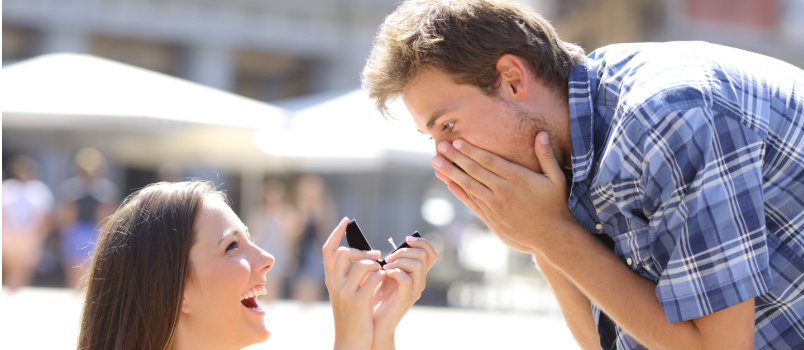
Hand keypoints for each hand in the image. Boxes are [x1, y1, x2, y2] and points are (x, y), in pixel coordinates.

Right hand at [323, 217, 383, 349]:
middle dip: (361, 251)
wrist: (350, 340)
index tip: (346, 221)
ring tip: (382, 271)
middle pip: (343, 253)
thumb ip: (350, 275)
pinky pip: (374, 278)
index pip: (328, 250)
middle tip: (376, 255)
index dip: (336, 233)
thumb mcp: (346, 292)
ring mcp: (345, 292)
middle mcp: (333, 284)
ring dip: (376, 264)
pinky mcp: (358, 301)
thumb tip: (365, 254)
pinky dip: (382, 275)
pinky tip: (385, 280)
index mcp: (330, 279)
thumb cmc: (353, 315)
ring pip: (362, 264)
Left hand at [370, 235, 437, 348]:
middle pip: (424, 255)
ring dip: (399, 260)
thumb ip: (392, 262)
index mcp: (417, 274)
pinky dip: (395, 272)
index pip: (431, 253)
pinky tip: (384, 274)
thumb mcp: (386, 275)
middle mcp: (420, 281)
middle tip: (388, 258)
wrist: (373, 321)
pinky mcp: (405, 298)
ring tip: (385, 266)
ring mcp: (414, 290)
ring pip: (417, 265)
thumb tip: (390, 247)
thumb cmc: (377, 297)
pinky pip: (406, 279)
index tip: (406, 240)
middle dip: (404, 251)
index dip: (422, 242)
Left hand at [431, 132, 575, 252]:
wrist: (552, 236)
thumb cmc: (556, 204)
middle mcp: (503, 191)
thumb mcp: (556, 178)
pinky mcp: (492, 218)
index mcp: (517, 178)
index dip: (471, 150)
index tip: (457, 141)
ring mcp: (496, 206)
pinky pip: (472, 202)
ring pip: (468, 186)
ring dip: (451, 173)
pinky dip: (459, 192)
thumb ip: (547, 156)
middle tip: (439, 146)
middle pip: (474, 171)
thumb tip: (542, 134)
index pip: (489, 160)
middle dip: (455, 157)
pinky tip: (449, 183)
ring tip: (436, 162)